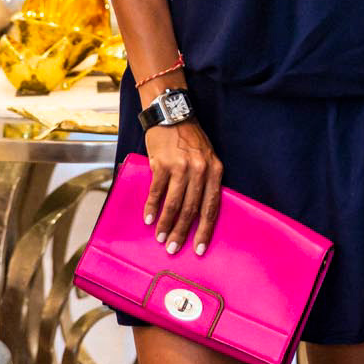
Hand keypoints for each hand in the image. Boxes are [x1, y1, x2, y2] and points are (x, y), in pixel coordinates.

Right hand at [143, 116, 222, 254]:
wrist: (172, 114)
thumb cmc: (190, 139)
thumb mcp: (207, 157)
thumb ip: (206, 181)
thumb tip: (198, 212)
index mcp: (214, 170)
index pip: (211, 207)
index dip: (204, 230)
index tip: (198, 249)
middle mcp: (200, 170)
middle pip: (192, 209)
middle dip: (182, 233)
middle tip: (173, 249)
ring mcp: (181, 166)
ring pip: (174, 203)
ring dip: (165, 224)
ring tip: (160, 238)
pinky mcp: (162, 163)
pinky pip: (157, 191)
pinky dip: (152, 207)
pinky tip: (148, 219)